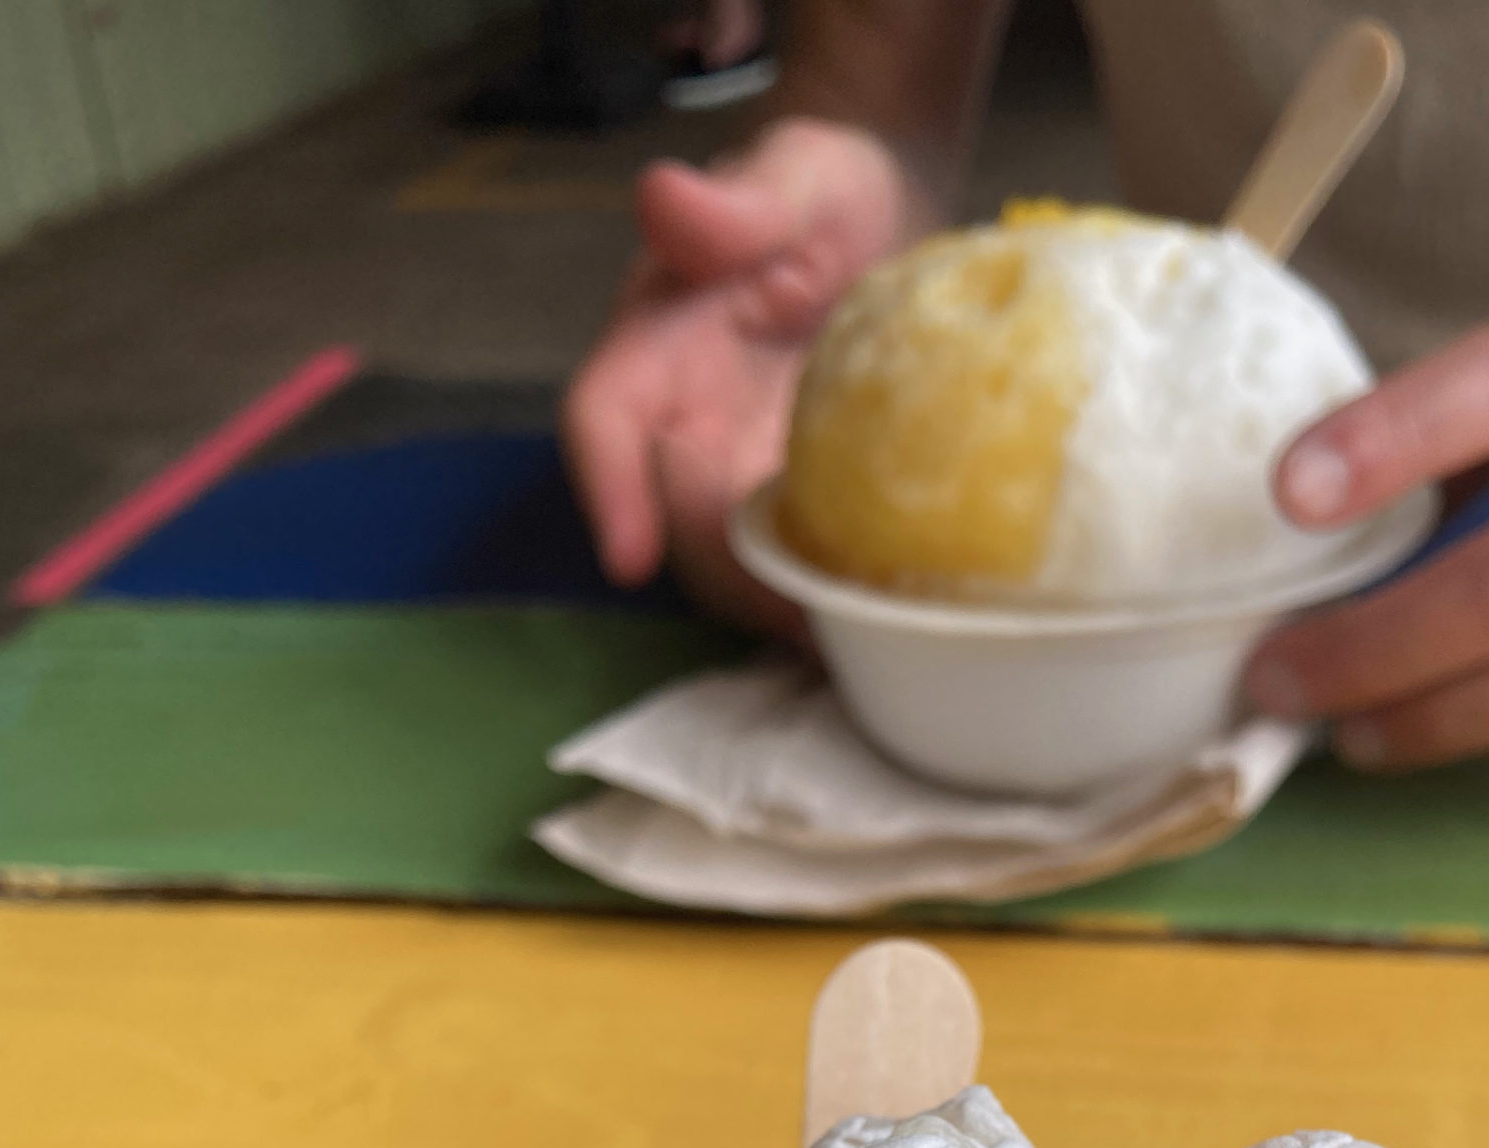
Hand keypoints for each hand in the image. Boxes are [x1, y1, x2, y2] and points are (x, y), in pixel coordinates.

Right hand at [563, 117, 921, 630]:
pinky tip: (884, 610)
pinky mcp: (793, 500)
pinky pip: (791, 561)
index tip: (627, 557)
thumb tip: (665, 199)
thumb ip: (735, 205)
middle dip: (728, 576)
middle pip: (673, 522)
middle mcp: (682, 425)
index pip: (603, 422)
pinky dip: (825, 594)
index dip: (610, 490)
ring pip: (731, 563)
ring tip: (850, 630)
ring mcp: (737, 473)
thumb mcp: (791, 176)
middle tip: (800, 615)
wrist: (885, 219)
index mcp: (655, 347)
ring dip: (779, 604)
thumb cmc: (824, 188)